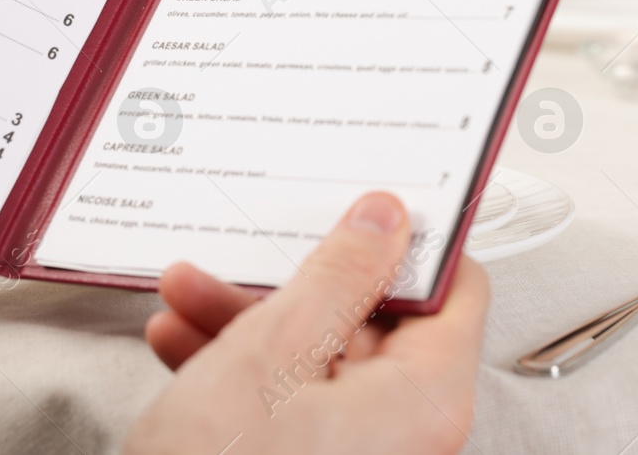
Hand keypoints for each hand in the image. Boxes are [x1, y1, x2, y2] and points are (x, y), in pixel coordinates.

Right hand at [126, 193, 488, 454]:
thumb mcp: (274, 351)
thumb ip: (340, 275)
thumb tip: (387, 221)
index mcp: (426, 402)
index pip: (456, 294)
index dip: (412, 243)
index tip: (364, 205)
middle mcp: (405, 435)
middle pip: (374, 324)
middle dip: (296, 281)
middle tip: (250, 249)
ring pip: (318, 361)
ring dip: (248, 320)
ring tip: (187, 293)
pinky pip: (289, 405)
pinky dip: (238, 372)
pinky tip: (181, 343)